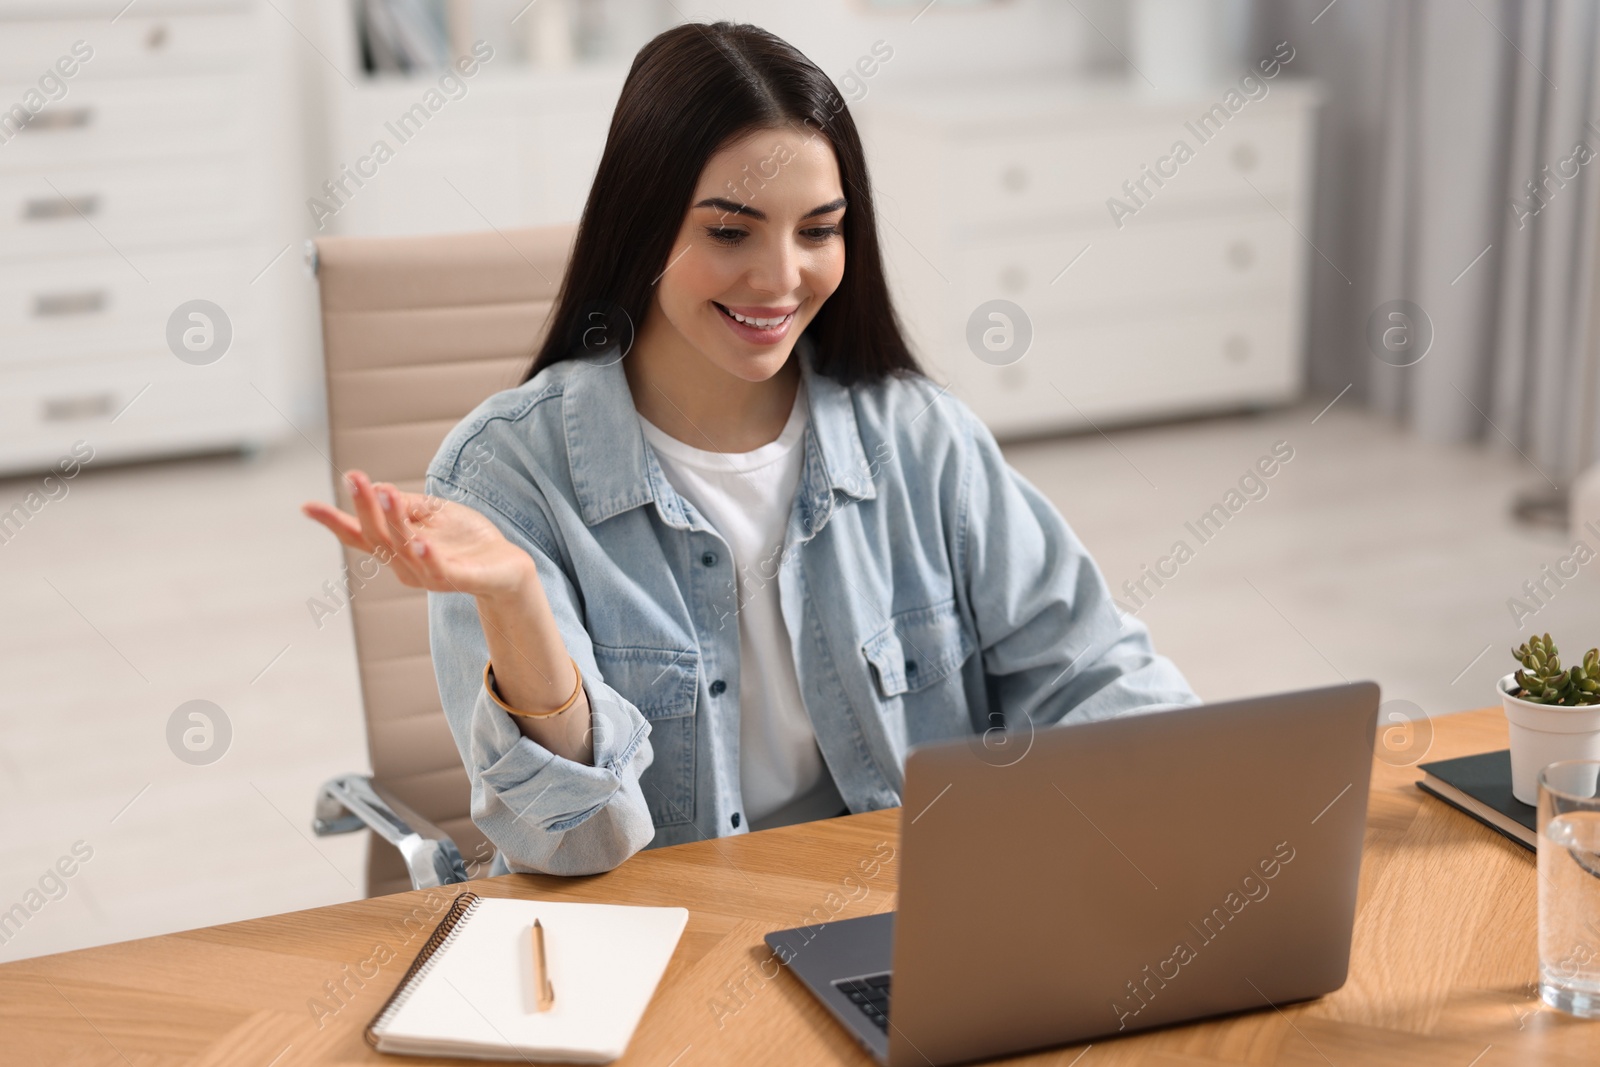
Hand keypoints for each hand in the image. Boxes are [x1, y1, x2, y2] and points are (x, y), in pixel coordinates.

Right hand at [302, 470, 536, 601]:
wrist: (507, 566)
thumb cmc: (465, 538)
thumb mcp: (433, 512)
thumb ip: (406, 505)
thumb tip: (375, 488)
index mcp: (396, 547)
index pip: (359, 535)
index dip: (334, 522)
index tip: (307, 506)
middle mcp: (405, 565)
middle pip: (377, 536)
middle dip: (364, 506)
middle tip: (352, 477)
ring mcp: (429, 575)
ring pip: (404, 548)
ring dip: (393, 521)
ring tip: (385, 493)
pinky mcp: (459, 579)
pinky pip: (439, 570)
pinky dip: (428, 557)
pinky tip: (420, 542)